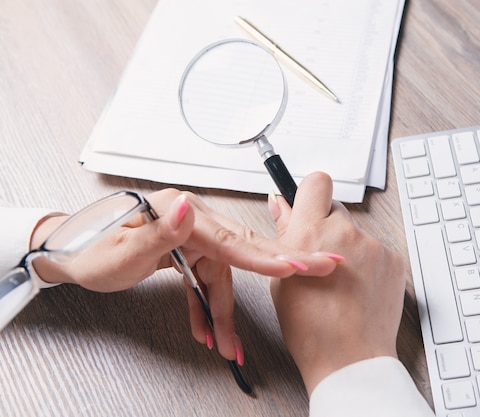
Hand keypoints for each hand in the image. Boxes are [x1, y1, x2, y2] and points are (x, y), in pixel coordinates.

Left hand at [29, 188, 340, 361]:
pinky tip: (206, 329)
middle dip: (280, 265)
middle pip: (242, 250)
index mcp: (178, 212)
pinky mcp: (187, 251)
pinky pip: (206, 281)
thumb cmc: (89, 251)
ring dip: (224, 313)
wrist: (70, 254)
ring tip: (228, 346)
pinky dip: (207, 307)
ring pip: (223, 277)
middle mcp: (191, 219)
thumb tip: (190, 211)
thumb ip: (160, 233)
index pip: (231, 239)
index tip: (297, 264)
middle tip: (321, 266)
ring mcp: (191, 235)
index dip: (267, 256)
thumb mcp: (120, 251)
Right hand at [268, 172, 408, 394]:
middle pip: (336, 209)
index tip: (309, 207)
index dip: (311, 193)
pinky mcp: (393, 260)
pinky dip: (368, 265)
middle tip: (320, 258)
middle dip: (327, 226)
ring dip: (348, 249)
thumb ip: (285, 236)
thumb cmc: (311, 328)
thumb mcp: (283, 280)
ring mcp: (374, 246)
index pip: (317, 182)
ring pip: (356, 233)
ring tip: (340, 284)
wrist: (349, 358)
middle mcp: (345, 232)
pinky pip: (376, 251)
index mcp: (310, 233)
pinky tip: (358, 290)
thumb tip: (281, 206)